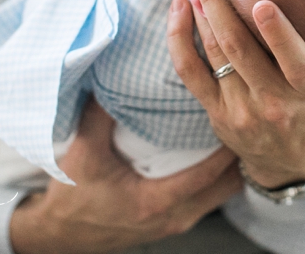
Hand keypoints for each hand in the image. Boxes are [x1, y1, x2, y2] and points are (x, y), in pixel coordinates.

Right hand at [9, 98, 241, 253]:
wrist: (59, 236)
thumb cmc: (70, 197)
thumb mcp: (82, 151)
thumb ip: (99, 112)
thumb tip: (112, 69)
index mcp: (155, 201)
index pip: (210, 173)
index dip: (228, 143)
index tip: (238, 112)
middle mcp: (174, 217)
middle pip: (228, 186)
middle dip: (240, 152)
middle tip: (244, 116)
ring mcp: (176, 223)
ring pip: (223, 195)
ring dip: (232, 165)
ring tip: (235, 128)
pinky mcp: (173, 223)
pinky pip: (210, 199)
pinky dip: (218, 177)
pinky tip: (217, 153)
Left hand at [167, 0, 304, 188]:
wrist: (294, 163)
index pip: (295, 62)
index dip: (278, 34)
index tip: (262, 3)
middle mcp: (276, 102)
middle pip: (240, 48)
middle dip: (219, 2)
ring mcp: (243, 109)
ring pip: (214, 53)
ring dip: (200, 10)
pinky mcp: (217, 112)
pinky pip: (191, 71)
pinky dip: (179, 38)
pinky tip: (178, 9)